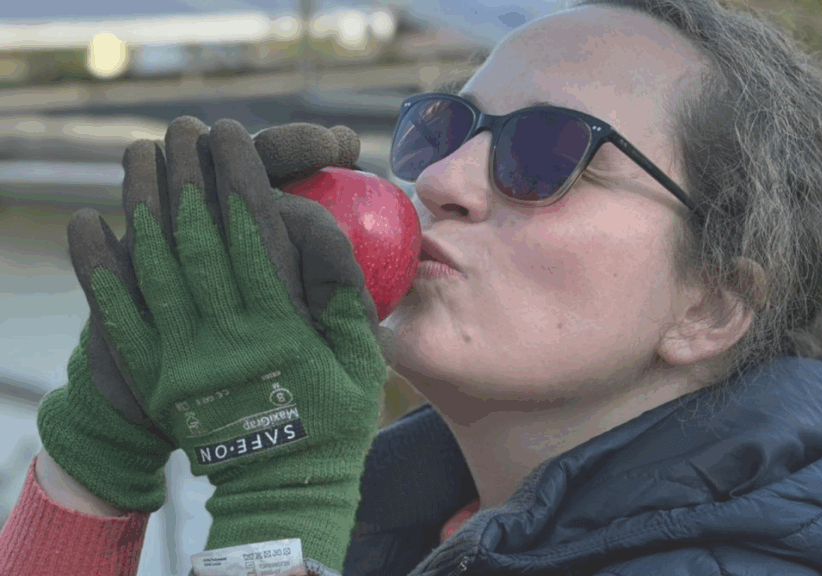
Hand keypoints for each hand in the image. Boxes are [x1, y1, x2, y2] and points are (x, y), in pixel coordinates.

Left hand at [35, 117, 374, 533]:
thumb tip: (321, 230)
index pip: (252, 232)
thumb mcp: (360, 360)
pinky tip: (90, 222)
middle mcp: (227, 335)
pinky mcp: (157, 376)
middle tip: (183, 128)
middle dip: (188, 173)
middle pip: (197, 235)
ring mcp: (184, 357)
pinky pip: (120, 312)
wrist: (282, 490)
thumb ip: (342, 295)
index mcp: (283, 327)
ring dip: (143, 201)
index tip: (230, 135)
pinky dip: (100, 265)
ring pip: (155, 263)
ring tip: (142, 153)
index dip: (237, 176)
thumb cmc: (332, 422)